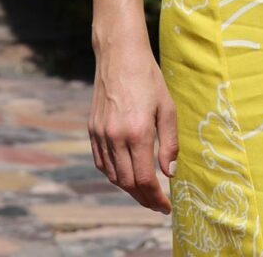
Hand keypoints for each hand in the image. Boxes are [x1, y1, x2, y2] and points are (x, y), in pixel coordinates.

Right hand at [88, 41, 177, 213]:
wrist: (119, 55)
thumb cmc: (148, 78)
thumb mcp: (167, 107)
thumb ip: (169, 143)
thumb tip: (170, 173)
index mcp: (137, 132)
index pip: (144, 179)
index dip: (156, 198)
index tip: (166, 207)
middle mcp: (115, 137)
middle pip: (127, 183)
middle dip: (143, 198)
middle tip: (158, 204)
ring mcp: (100, 134)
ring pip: (113, 176)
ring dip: (129, 189)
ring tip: (145, 192)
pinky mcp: (92, 129)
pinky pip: (101, 162)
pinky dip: (113, 174)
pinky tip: (126, 174)